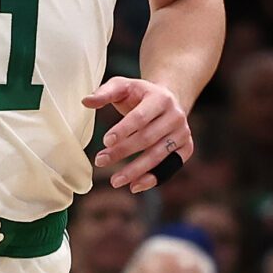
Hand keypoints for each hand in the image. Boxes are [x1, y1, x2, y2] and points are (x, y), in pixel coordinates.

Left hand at [84, 76, 192, 192]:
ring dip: (136, 171)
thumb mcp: (123, 86)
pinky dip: (153, 178)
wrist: (169, 99)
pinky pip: (171, 167)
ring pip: (158, 155)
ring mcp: (183, 133)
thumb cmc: (140, 95)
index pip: (141, 117)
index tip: (105, 141)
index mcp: (161, 98)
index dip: (123, 130)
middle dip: (122, 152)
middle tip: (100, 161)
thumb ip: (105, 92)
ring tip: (115, 181)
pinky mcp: (186, 148)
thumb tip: (86, 101)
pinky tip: (134, 186)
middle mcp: (176, 116)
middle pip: (148, 138)